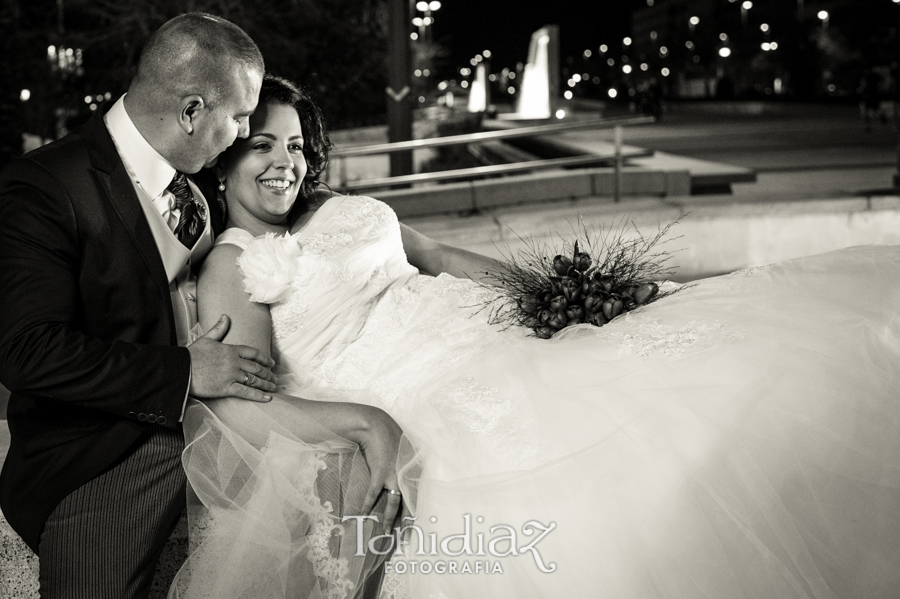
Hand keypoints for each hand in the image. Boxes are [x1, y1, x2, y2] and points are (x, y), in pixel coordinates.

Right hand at [187, 315, 276, 401]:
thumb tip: (225, 316)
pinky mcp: (227, 388)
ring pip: (254, 380)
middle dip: (268, 373)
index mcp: (231, 350)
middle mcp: (234, 362)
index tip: (271, 363)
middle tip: (274, 378)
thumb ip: (218, 328)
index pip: (253, 353)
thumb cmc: (192, 355)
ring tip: (273, 387)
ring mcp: (232, 375)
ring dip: (266, 384)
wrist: (181, 369)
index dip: (264, 358)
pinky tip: (267, 398)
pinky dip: (258, 395)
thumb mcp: (206, 338)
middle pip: (256, 367)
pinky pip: (246, 392)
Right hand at [357, 406, 404, 533]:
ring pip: (393, 504)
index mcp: (415, 472)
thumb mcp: (404, 454)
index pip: (417, 499)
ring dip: (388, 519)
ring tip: (385, 532)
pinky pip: (373, 494)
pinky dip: (367, 504)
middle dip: (406, 524)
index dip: (414, 515)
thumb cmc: (389, 439)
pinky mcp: (380, 472)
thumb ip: (406, 469)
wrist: (376, 426)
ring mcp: (394, 475)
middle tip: (404, 540)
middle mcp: (407, 476)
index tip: (412, 529)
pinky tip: (362, 514)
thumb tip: (403, 485)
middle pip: (409, 505)